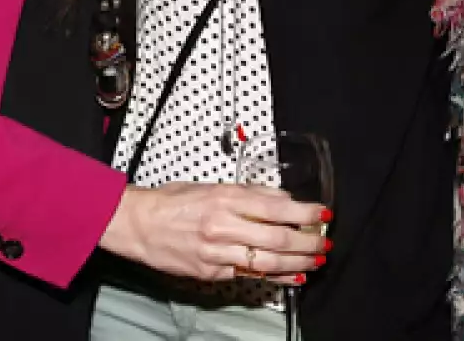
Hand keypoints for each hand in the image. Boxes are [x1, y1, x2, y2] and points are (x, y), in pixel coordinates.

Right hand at [98, 183, 328, 283]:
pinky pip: (249, 275)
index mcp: (225, 198)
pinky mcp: (210, 272)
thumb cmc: (172, 201)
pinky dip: (274, 277)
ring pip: (266, 262)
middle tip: (325, 242)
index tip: (322, 213)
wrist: (138, 225)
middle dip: (307, 243)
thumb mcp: (212, 186)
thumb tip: (280, 198)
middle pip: (276, 239)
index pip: (275, 206)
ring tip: (315, 261)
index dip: (303, 212)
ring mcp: (217, 252)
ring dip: (297, 263)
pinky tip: (291, 275)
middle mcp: (223, 225)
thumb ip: (248, 193)